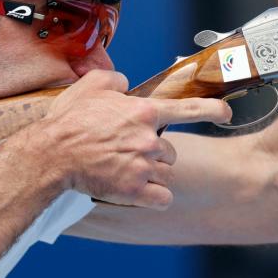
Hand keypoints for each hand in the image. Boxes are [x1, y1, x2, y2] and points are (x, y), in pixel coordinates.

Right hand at [37, 70, 230, 209]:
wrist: (51, 154)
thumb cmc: (69, 120)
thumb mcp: (92, 86)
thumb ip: (117, 80)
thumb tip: (127, 85)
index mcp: (145, 111)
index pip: (191, 109)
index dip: (214, 111)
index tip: (226, 113)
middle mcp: (150, 138)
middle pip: (171, 150)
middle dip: (156, 152)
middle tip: (128, 151)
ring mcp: (144, 166)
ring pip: (165, 173)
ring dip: (151, 173)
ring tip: (123, 168)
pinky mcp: (135, 190)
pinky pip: (161, 197)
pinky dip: (153, 197)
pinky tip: (138, 191)